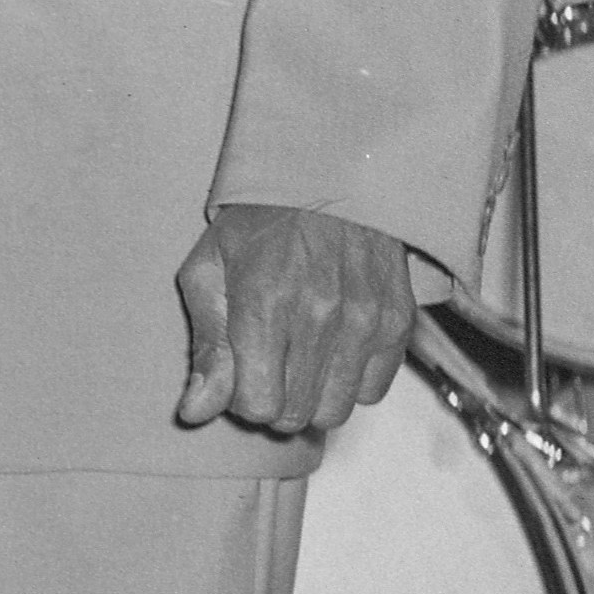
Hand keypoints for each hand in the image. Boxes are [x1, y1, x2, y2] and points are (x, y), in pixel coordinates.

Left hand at [174, 201, 416, 435]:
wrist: (328, 178)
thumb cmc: (256, 225)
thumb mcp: (208, 272)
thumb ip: (206, 347)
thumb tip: (195, 412)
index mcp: (264, 304)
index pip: (257, 405)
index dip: (241, 399)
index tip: (240, 373)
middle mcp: (321, 317)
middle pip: (296, 415)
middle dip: (274, 401)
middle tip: (267, 364)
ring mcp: (366, 322)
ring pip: (336, 411)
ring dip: (311, 397)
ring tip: (299, 359)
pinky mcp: (398, 323)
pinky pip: (372, 391)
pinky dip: (349, 383)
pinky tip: (332, 351)